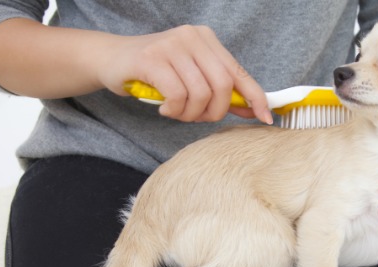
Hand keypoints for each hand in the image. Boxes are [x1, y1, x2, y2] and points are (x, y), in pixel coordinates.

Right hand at [99, 25, 271, 123]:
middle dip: (214, 112)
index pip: (239, 72)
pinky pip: (177, 94)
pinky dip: (174, 110)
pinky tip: (164, 109)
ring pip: (201, 93)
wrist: (111, 59)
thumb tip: (252, 108)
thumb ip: (219, 90)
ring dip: (190, 114)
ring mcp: (172, 45)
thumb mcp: (191, 76)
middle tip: (197, 118)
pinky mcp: (152, 58)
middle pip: (223, 86)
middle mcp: (193, 37)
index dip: (256, 97)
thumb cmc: (155, 72)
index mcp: (207, 40)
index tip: (266, 118)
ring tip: (177, 113)